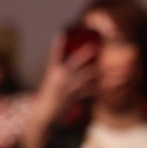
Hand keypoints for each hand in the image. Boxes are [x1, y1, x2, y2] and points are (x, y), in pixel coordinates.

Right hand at [18, 32, 98, 147]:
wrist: (43, 115)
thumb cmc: (49, 97)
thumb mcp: (52, 82)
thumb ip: (60, 73)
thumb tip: (70, 67)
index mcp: (52, 72)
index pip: (54, 55)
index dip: (57, 44)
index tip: (61, 32)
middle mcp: (58, 78)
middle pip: (73, 63)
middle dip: (84, 54)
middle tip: (94, 46)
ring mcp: (65, 88)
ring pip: (83, 77)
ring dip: (95, 72)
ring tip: (103, 67)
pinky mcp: (71, 98)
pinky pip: (87, 92)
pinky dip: (95, 89)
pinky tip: (102, 86)